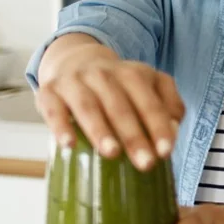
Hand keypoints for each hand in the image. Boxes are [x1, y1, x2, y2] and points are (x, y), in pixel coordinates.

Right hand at [36, 56, 183, 170]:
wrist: (75, 60)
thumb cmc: (120, 86)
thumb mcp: (150, 86)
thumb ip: (168, 105)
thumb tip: (174, 128)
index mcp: (133, 74)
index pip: (149, 101)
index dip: (158, 126)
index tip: (165, 152)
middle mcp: (103, 75)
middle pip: (120, 107)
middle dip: (134, 136)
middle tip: (145, 163)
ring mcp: (74, 82)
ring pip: (88, 106)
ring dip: (100, 130)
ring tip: (111, 153)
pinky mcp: (49, 92)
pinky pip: (53, 109)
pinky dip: (60, 126)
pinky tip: (69, 144)